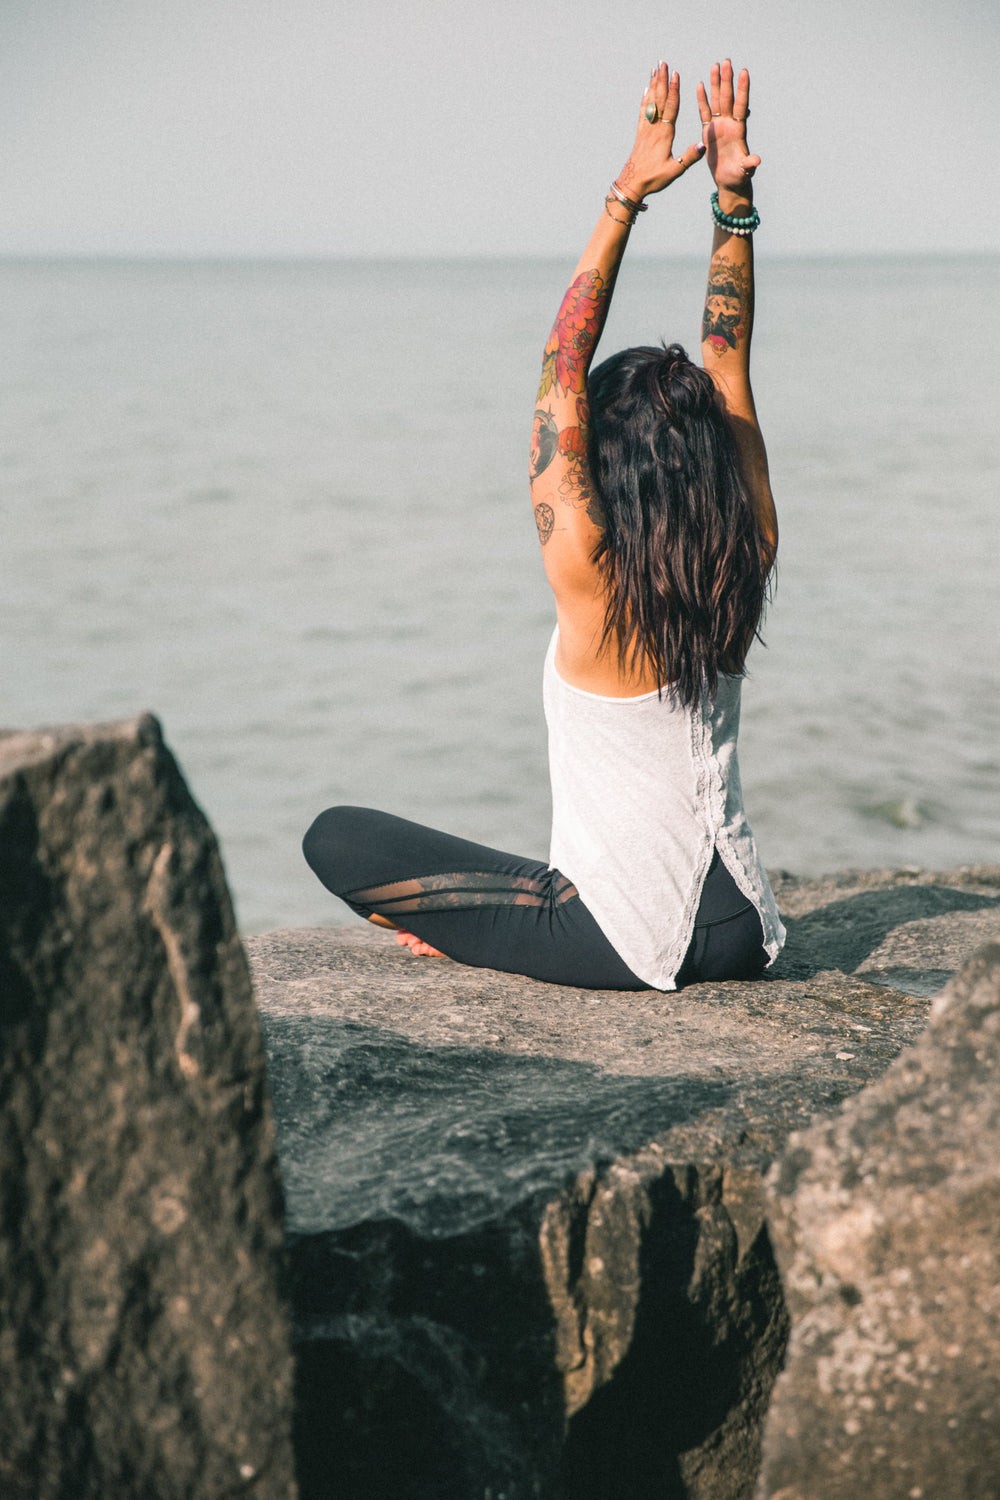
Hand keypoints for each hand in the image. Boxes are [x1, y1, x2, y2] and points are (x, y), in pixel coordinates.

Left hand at [616, 62, 705, 199]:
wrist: (632, 184)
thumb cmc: (653, 179)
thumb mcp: (674, 171)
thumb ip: (689, 158)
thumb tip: (704, 144)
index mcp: (664, 135)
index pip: (671, 108)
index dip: (673, 90)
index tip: (675, 74)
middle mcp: (654, 129)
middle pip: (659, 99)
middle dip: (662, 80)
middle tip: (662, 62)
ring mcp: (646, 130)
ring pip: (650, 102)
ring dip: (653, 85)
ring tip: (655, 69)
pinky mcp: (640, 134)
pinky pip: (643, 112)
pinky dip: (645, 99)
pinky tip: (646, 90)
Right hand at [696, 60, 760, 195]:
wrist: (729, 181)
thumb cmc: (738, 176)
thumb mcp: (744, 171)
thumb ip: (749, 164)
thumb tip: (756, 161)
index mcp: (738, 130)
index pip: (741, 105)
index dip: (742, 89)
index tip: (743, 72)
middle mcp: (729, 124)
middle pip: (728, 98)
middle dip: (727, 80)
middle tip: (727, 61)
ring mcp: (719, 126)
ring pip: (717, 101)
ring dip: (716, 84)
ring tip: (715, 66)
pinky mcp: (709, 131)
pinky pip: (705, 112)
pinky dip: (702, 99)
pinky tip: (701, 85)